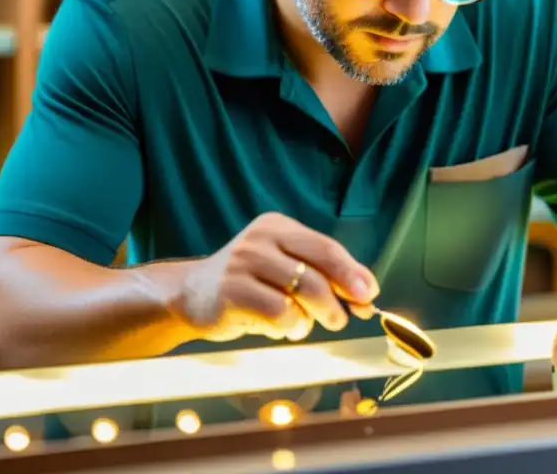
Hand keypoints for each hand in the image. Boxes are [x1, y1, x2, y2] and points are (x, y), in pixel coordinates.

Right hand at [176, 212, 379, 342]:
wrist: (187, 295)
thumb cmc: (246, 285)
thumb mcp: (280, 267)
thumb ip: (318, 274)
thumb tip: (365, 293)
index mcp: (277, 226)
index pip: (326, 247)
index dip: (352, 273)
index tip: (369, 294)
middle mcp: (261, 239)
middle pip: (320, 266)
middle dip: (341, 295)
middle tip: (344, 318)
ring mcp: (244, 263)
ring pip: (304, 291)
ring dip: (317, 315)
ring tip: (308, 326)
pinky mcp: (231, 291)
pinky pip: (280, 313)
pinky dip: (290, 327)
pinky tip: (281, 329)